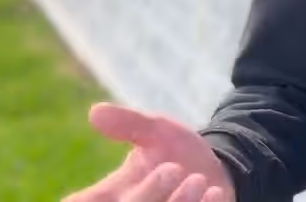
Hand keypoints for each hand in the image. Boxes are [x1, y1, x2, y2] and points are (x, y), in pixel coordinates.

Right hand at [62, 103, 236, 201]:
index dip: (86, 200)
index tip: (113, 189)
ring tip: (198, 180)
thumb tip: (96, 112)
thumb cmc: (175, 151)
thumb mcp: (156, 131)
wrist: (218, 169)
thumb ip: (128, 124)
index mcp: (105, 197)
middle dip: (147, 196)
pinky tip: (213, 194)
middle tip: (172, 168)